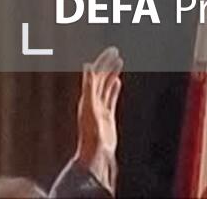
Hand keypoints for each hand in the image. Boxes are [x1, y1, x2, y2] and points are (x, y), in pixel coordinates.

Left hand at [74, 46, 122, 190]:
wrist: (95, 156)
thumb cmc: (91, 134)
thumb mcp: (89, 107)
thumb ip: (88, 86)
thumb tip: (87, 65)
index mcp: (87, 98)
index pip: (96, 75)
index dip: (104, 62)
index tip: (113, 51)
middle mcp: (91, 101)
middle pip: (100, 78)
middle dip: (107, 65)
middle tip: (116, 52)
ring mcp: (99, 108)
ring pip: (105, 86)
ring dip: (111, 74)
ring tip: (119, 62)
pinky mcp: (106, 116)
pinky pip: (110, 98)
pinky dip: (113, 88)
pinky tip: (118, 82)